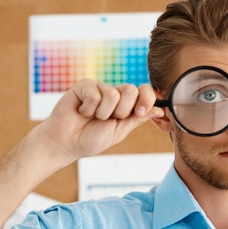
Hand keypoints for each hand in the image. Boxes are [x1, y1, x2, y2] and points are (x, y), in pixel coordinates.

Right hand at [38, 79, 164, 163]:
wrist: (66, 143)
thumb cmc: (90, 139)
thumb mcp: (119, 131)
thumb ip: (137, 118)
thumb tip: (161, 109)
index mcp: (126, 104)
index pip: (144, 92)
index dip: (147, 99)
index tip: (141, 112)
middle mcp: (114, 93)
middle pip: (131, 90)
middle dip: (121, 111)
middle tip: (107, 119)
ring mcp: (99, 88)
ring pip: (113, 94)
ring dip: (102, 113)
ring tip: (91, 117)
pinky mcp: (85, 85)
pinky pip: (95, 93)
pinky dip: (88, 108)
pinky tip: (80, 111)